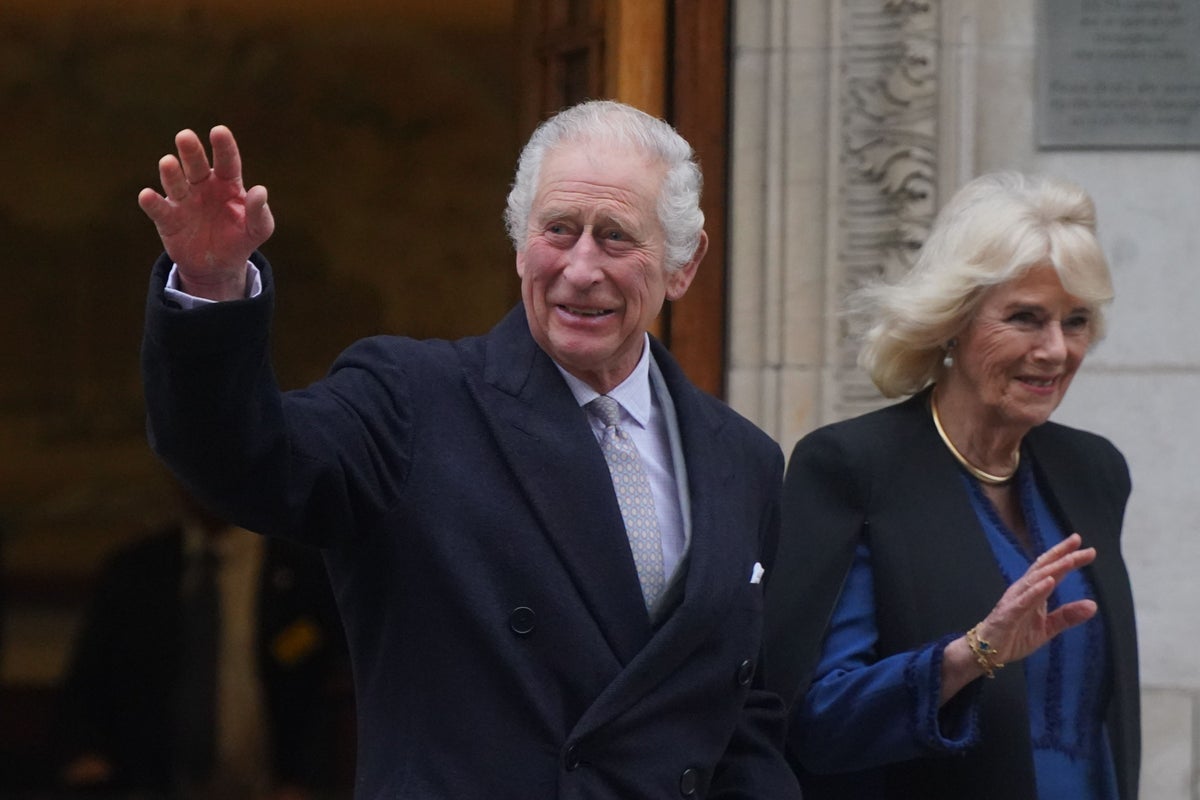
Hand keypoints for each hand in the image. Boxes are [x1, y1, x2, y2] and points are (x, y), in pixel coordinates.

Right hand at [138, 125, 274, 299]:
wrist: (218, 266)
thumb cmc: (240, 239)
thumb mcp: (258, 229)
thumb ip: (259, 212)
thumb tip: (260, 191)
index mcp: (227, 183)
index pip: (227, 161)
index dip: (223, 146)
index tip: (219, 131)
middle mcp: (202, 186)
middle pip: (196, 165)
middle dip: (191, 151)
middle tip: (185, 136)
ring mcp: (183, 201)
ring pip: (175, 182)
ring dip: (171, 173)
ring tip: (168, 162)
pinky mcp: (168, 219)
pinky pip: (158, 209)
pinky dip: (151, 202)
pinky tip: (147, 195)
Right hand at [976, 532, 1096, 664]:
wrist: (988, 651)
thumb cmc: (1015, 635)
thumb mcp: (1048, 628)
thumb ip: (1068, 616)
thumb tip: (1093, 605)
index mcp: (1034, 592)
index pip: (1051, 570)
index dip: (1066, 556)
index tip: (1087, 548)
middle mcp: (1023, 590)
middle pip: (1044, 567)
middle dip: (1062, 555)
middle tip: (1079, 542)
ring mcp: (1015, 600)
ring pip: (1035, 580)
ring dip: (1053, 568)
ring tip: (1070, 559)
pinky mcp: (1009, 613)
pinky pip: (1024, 600)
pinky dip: (1037, 590)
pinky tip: (1049, 582)